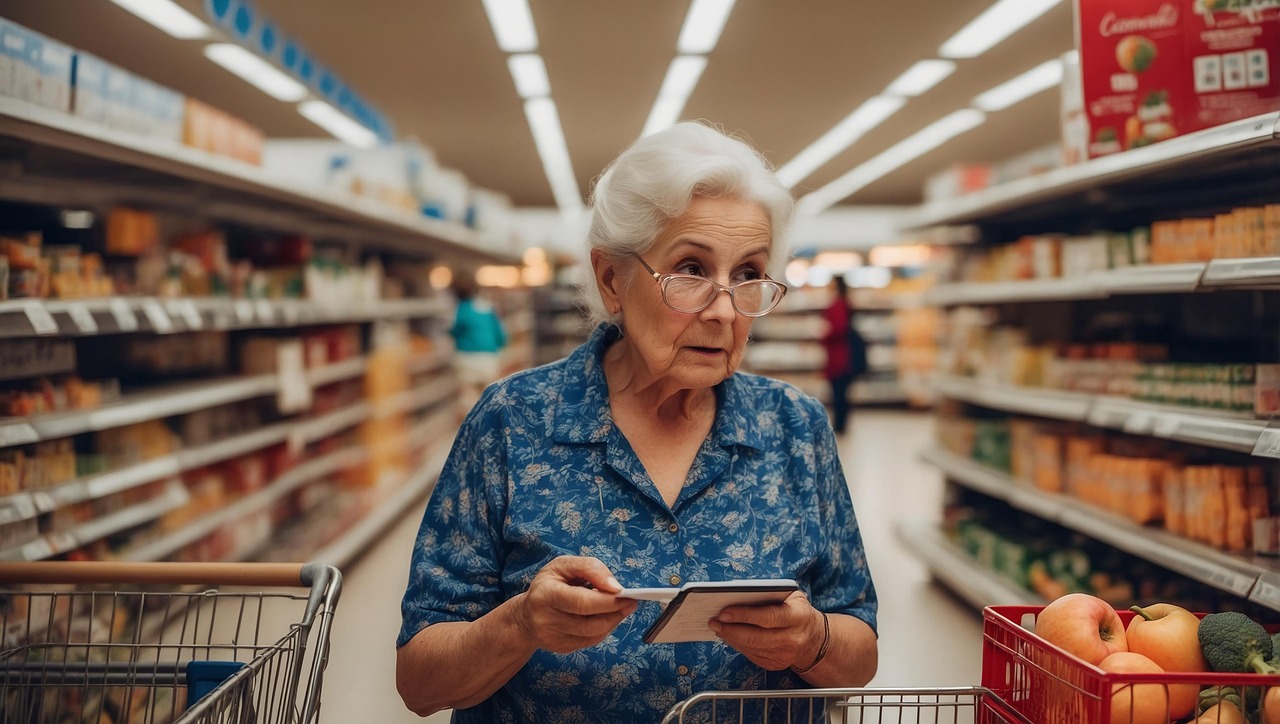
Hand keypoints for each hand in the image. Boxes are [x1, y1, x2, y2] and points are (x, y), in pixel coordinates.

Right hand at [514, 556, 637, 653]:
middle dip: (615, 612)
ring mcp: (553, 638)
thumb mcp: (564, 565)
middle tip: (631, 602)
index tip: (624, 593)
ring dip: (613, 621)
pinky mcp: (561, 649)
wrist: (526, 616)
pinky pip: (591, 641)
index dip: (606, 600)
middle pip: (589, 623)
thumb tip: (615, 587)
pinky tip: (606, 617)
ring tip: (622, 608)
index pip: (581, 602)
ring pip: (593, 634)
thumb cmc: (549, 585)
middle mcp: (546, 620)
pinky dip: (604, 629)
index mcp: (545, 595)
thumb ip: (590, 568)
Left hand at [708, 592, 823, 670]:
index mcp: (798, 617)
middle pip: (755, 637)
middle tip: (713, 621)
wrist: (814, 639)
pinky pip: (751, 655)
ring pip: (751, 648)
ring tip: (717, 626)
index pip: (768, 617)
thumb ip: (770, 594)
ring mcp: (784, 655)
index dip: (744, 615)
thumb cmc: (797, 611)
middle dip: (730, 629)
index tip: (724, 612)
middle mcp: (792, 639)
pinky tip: (729, 635)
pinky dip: (737, 645)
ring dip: (730, 637)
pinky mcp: (775, 665)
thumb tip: (737, 594)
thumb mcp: (792, 596)